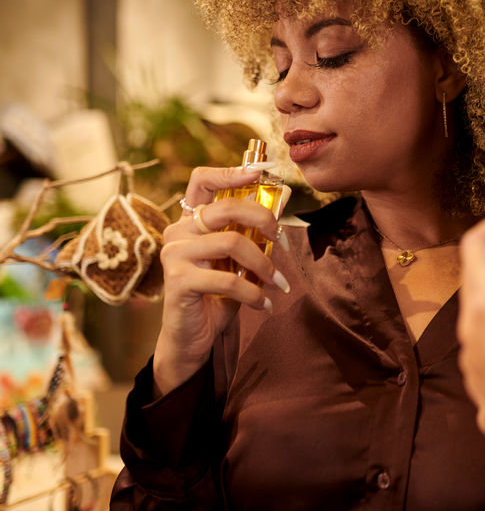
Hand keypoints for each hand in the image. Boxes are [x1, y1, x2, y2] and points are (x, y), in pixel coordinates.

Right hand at [153, 165, 290, 394]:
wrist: (193, 338)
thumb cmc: (217, 296)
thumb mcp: (237, 262)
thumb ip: (251, 237)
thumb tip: (282, 211)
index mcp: (191, 221)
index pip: (201, 181)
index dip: (229, 172)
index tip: (258, 172)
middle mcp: (177, 231)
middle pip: (225, 207)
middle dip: (263, 219)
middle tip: (283, 240)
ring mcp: (174, 255)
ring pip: (232, 243)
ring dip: (264, 265)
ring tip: (278, 283)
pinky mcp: (178, 281)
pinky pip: (227, 280)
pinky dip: (254, 293)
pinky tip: (265, 304)